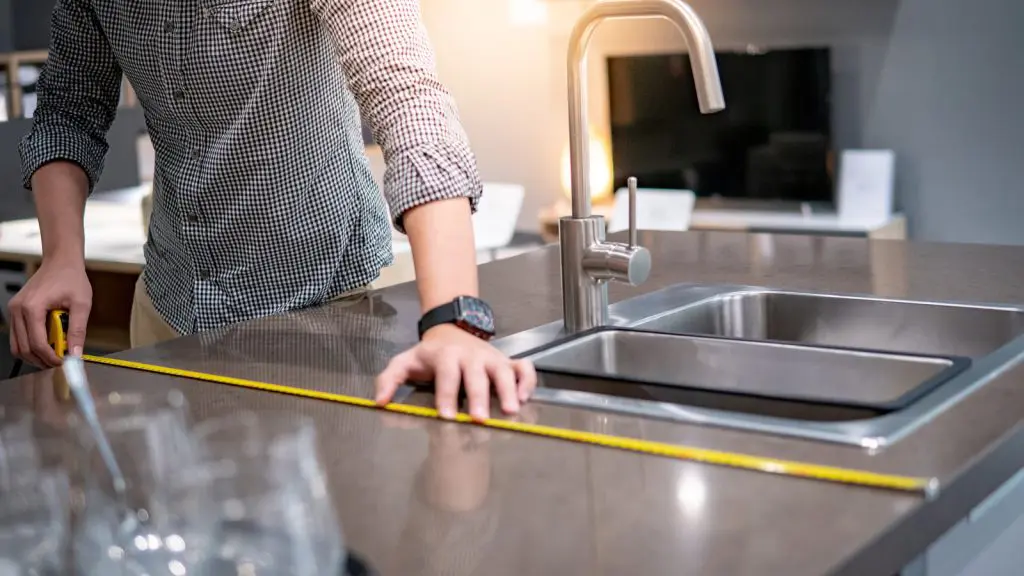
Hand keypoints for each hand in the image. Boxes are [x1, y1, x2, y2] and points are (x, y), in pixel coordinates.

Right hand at [8, 259, 91, 367]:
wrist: (60, 262)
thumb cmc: (71, 278)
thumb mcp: (82, 304)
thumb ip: (78, 330)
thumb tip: (76, 353)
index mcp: (32, 307)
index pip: (37, 343)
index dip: (50, 357)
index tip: (63, 363)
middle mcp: (18, 309)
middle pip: (23, 347)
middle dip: (41, 359)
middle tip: (59, 362)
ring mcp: (14, 310)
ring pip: (17, 345)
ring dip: (34, 355)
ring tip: (53, 356)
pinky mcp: (16, 310)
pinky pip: (18, 336)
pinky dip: (30, 345)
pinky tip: (47, 345)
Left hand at [375, 325, 536, 420]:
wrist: (450, 329)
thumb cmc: (428, 355)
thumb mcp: (404, 362)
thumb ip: (388, 380)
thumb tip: (380, 403)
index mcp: (445, 356)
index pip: (446, 374)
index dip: (446, 395)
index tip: (446, 415)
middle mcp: (470, 356)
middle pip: (476, 375)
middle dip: (479, 397)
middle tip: (480, 419)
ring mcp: (491, 358)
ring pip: (504, 371)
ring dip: (508, 390)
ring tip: (511, 411)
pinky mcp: (506, 361)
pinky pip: (523, 368)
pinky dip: (527, 381)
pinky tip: (525, 398)